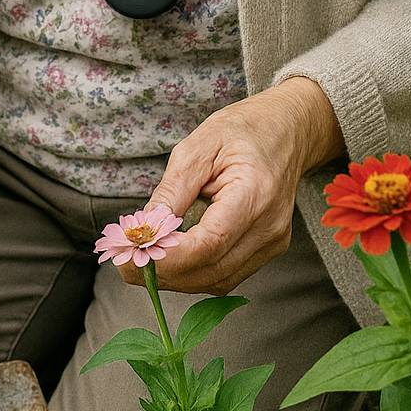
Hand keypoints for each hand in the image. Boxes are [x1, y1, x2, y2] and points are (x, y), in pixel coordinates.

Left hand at [131, 76, 343, 294]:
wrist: (287, 131)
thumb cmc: (242, 131)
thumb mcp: (198, 146)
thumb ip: (172, 191)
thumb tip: (144, 228)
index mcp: (255, 194)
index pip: (209, 244)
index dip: (167, 257)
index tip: (130, 255)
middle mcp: (269, 227)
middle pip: (212, 271)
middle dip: (164, 273)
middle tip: (124, 262)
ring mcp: (273, 243)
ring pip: (219, 280)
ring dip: (177, 278)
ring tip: (142, 260)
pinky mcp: (269, 249)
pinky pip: (227, 274)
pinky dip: (195, 272)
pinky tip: (171, 258)